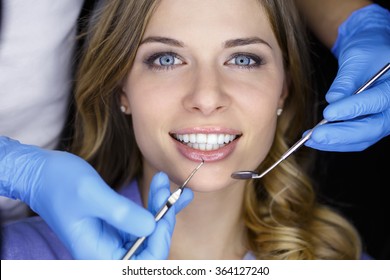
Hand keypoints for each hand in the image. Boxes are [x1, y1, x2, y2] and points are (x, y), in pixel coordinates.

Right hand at [0, 137, 191, 258]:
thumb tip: (151, 227)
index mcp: (97, 254)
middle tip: (167, 189)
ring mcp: (113, 238)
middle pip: (150, 247)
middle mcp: (107, 251)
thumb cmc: (59, 182)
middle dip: (163, 218)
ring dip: (162, 208)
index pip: (142, 263)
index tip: (166, 211)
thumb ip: (121, 214)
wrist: (42, 172)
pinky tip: (167, 190)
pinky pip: (142, 219)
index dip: (159, 239)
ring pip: (149, 232)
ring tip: (166, 183)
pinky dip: (156, 204)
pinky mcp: (117, 224)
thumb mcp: (91, 195)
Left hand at [305, 4, 389, 151]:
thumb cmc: (367, 51)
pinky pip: (356, 140)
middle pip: (372, 128)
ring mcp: (385, 120)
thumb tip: (333, 99)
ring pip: (363, 139)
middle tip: (316, 136)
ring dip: (335, 142)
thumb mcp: (357, 57)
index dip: (353, 109)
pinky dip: (336, 142)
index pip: (377, 101)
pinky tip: (316, 139)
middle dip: (341, 134)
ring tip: (310, 139)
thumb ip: (346, 79)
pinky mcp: (372, 126)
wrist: (371, 55)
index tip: (328, 113)